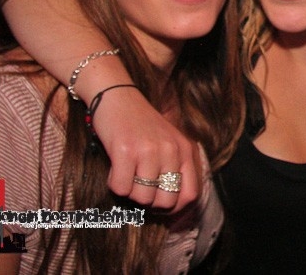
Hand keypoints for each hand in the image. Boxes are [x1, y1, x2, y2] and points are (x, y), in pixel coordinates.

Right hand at [92, 86, 200, 211]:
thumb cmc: (141, 125)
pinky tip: (115, 168)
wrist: (117, 96)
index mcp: (184, 149)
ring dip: (130, 192)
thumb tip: (173, 209)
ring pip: (142, 198)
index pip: (190, 195)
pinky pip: (121, 188)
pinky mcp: (125, 150)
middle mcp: (170, 150)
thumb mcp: (168, 142)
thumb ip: (175, 168)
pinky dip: (114, 184)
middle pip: (165, 201)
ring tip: (127, 173)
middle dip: (149, 202)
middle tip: (139, 187)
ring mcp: (148, 150)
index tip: (160, 207)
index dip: (174, 209)